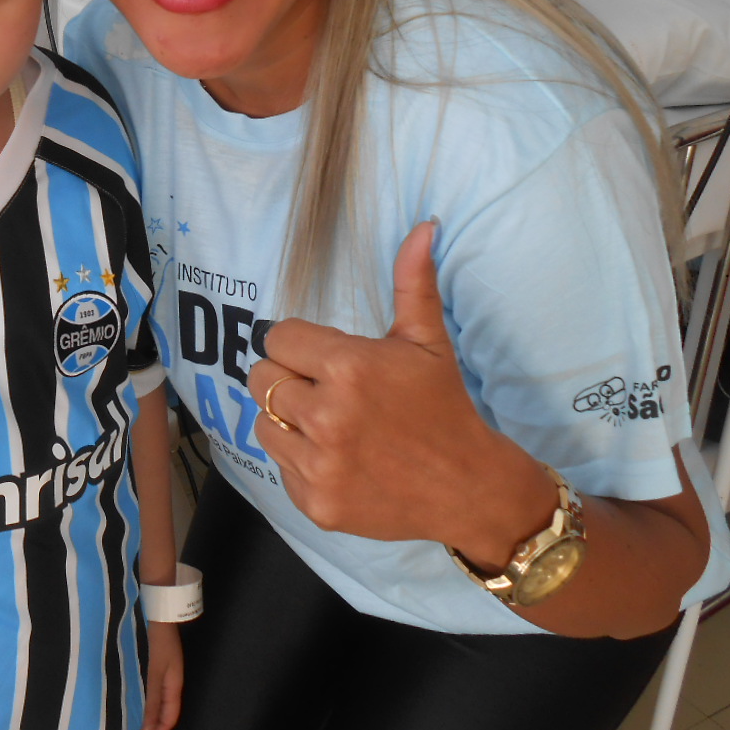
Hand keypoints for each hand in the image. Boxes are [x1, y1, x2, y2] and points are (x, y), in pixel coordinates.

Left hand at [136, 620, 181, 729]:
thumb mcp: (155, 673)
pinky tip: (130, 701)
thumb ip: (152, 701)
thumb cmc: (158, 642)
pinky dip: (142, 700)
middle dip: (151, 729)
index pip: (169, 719)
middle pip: (163, 713)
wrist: (159, 611)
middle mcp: (170, 682)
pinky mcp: (154, 664)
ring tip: (130, 726)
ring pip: (156, 702)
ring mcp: (163, 673)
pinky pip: (150, 690)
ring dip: (145, 715)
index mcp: (174, 686)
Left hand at [248, 222, 553, 563]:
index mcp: (348, 368)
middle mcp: (327, 416)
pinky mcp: (315, 503)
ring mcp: (318, 465)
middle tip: (325, 390)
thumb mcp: (429, 341)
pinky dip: (300, 461)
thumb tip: (422, 226)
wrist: (469, 487)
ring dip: (287, 420)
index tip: (325, 358)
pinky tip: (338, 458)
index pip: (277, 339)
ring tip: (331, 424)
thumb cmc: (444, 407)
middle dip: (288, 379)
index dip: (300, 345)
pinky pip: (280, 466)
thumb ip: (413, 282)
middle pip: (260, 379)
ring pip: (263, 423)